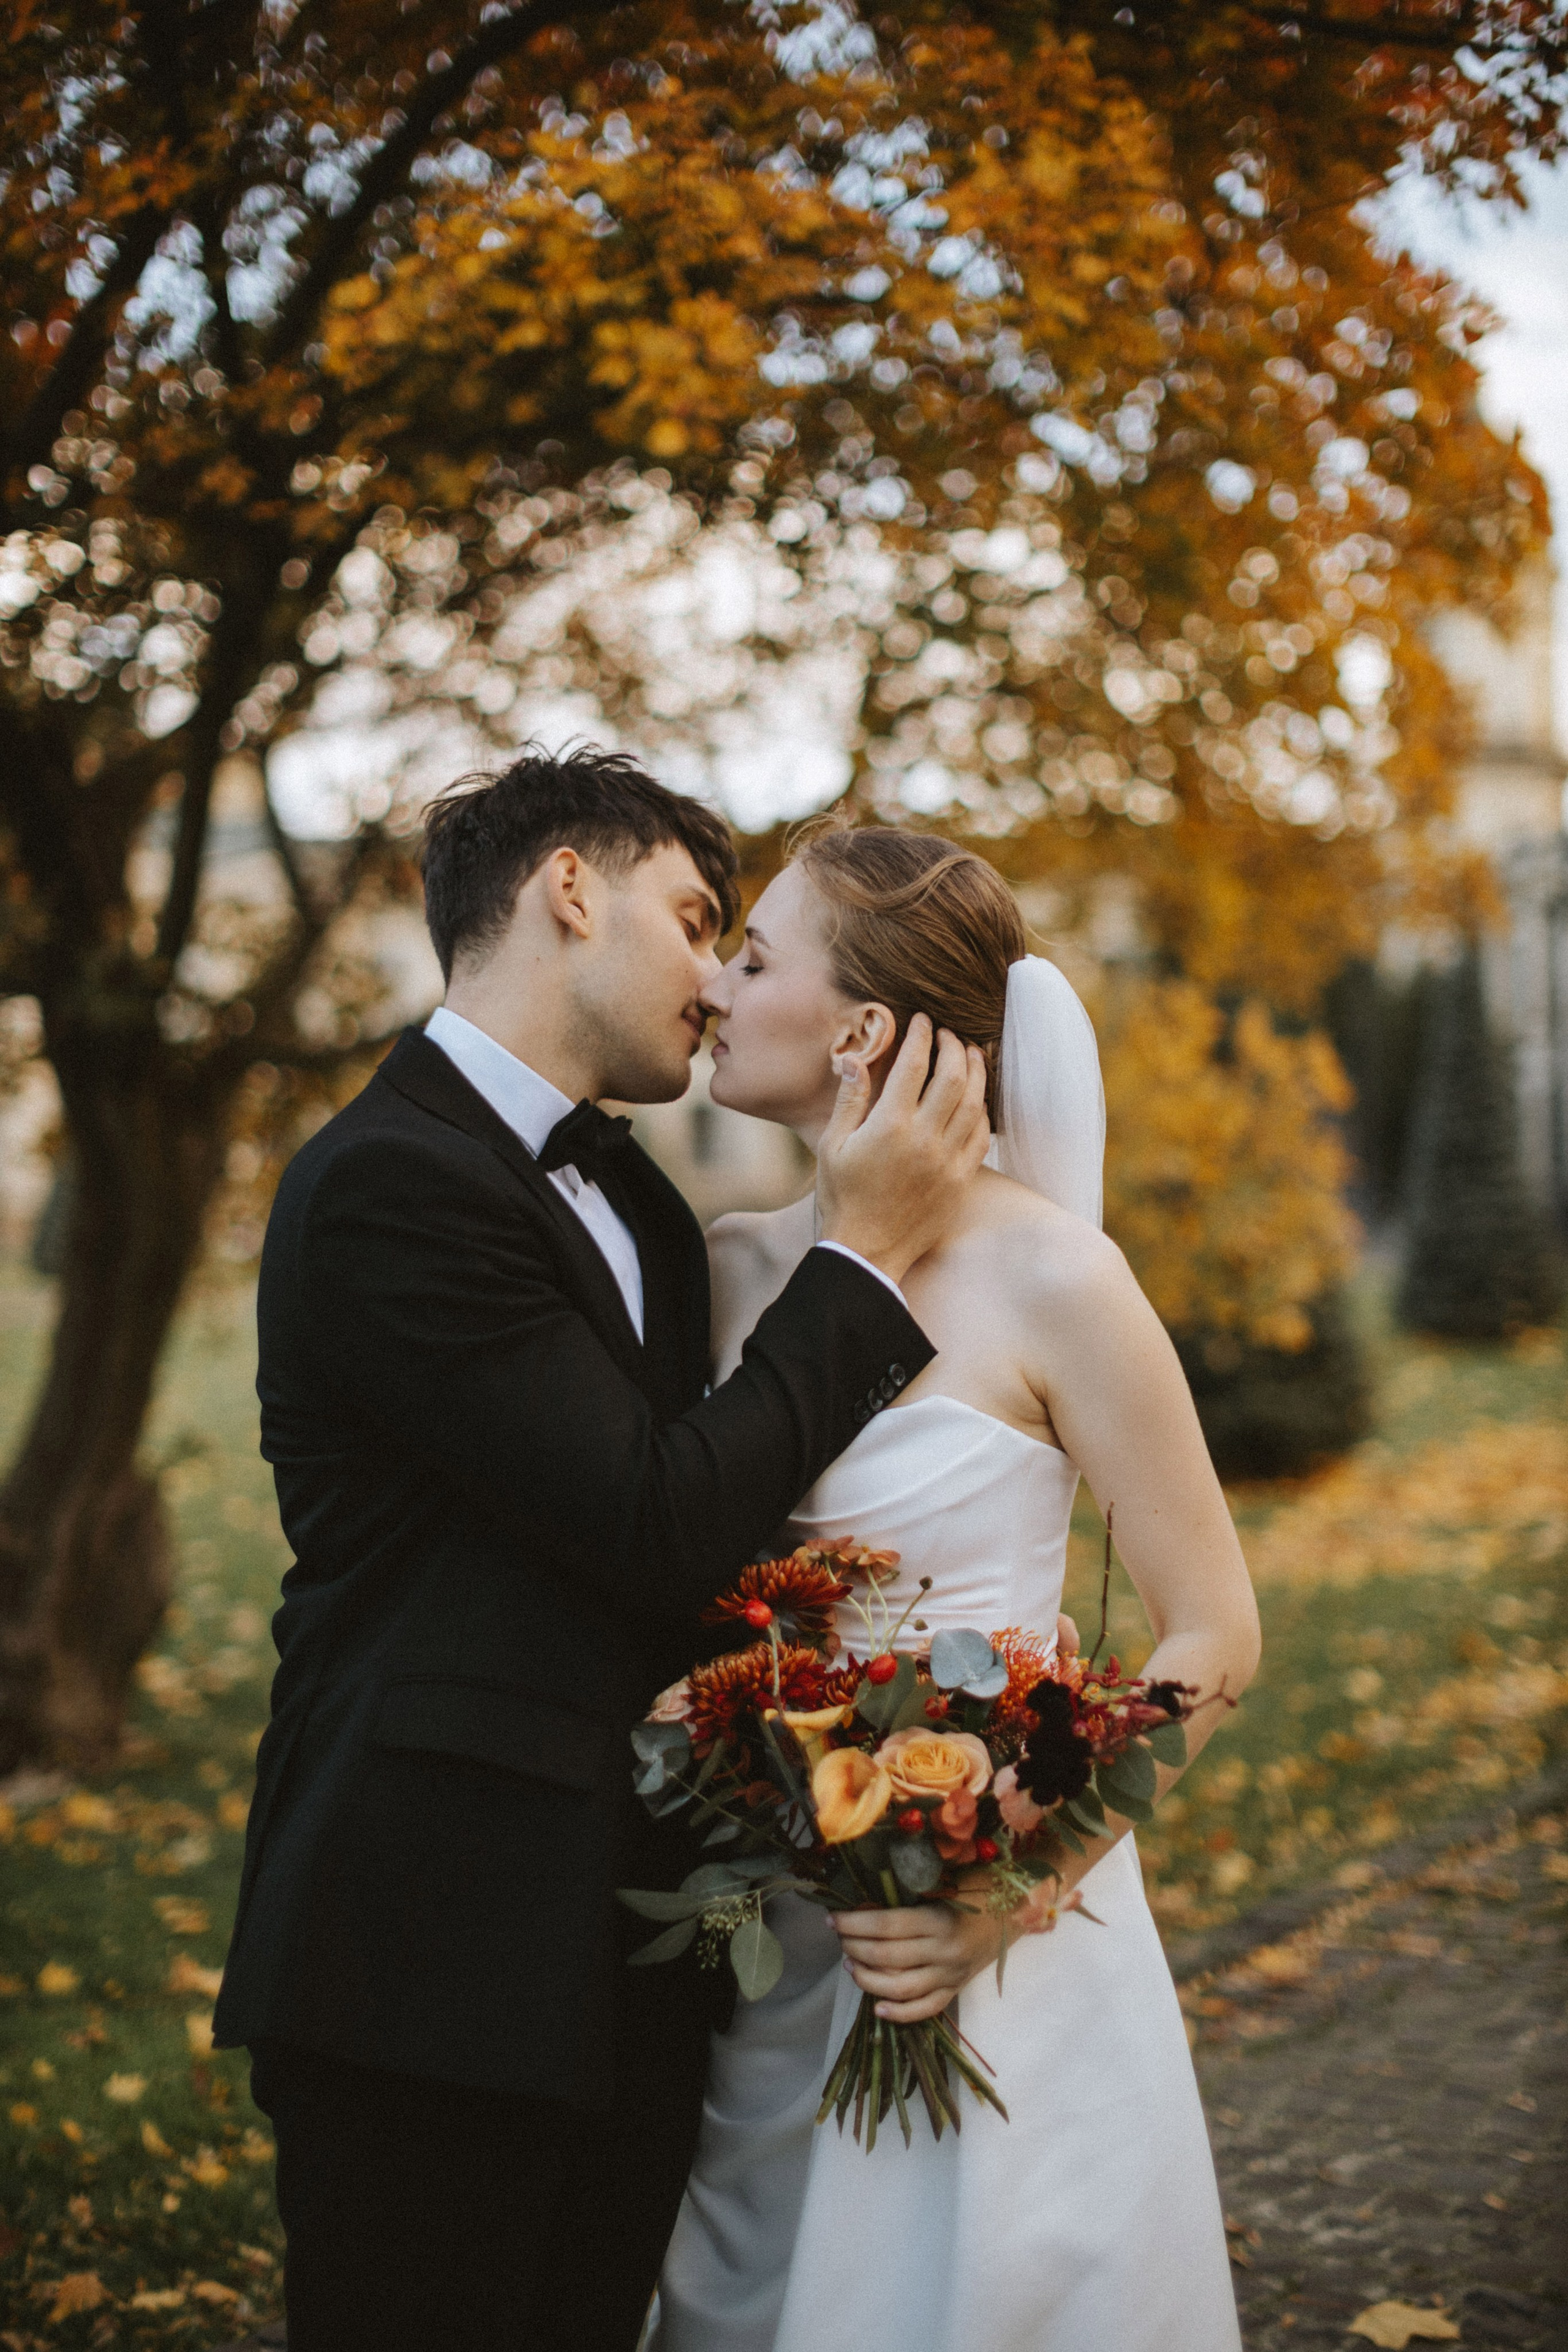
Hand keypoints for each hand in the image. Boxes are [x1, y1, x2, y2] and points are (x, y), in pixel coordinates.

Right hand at [815, 1016, 989, 1284]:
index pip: (913, 1064)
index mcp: (889, 1126)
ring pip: (974, 1103)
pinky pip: (982, 1137)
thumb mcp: (833, 1145)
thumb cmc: (842, 1198)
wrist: (866, 1253)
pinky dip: (983, 1111)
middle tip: (948, 1033)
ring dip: (976, 1072)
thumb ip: (849, 1099)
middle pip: (952, 1076)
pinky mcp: (961, 1181)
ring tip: (971, 1054)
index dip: (920, 1035)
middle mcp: (924, 1139)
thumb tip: (857, 1058)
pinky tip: (977, 1098)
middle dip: (953, 1045)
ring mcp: (947, 1161)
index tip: (921, 1020)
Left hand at [830, 1899, 1006, 2023]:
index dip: (855, 1923)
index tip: (833, 1918)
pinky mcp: (956, 1991)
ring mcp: (951, 1976)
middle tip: (839, 1939)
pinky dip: (899, 2013)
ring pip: (901, 1988)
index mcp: (940, 1920)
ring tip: (850, 1965)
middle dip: (855, 1948)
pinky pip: (925, 2009)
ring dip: (868, 1979)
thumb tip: (866, 1897)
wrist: (1018, 1912)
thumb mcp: (947, 1881)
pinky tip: (877, 2007)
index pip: (887, 1926)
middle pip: (888, 1957)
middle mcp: (944, 1952)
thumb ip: (912, 1891)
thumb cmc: (979, 1888)